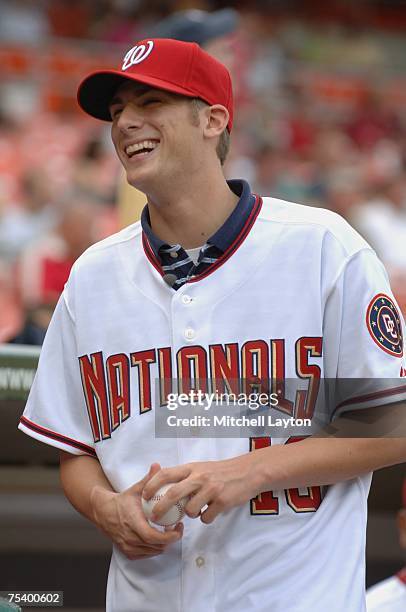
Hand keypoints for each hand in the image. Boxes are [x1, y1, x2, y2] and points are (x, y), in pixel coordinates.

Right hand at [90, 463, 182, 559]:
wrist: (104, 512)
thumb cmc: (122, 501)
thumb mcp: (136, 489)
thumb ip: (148, 479)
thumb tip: (157, 465)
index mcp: (132, 522)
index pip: (152, 537)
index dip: (169, 536)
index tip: (178, 528)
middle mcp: (129, 537)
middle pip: (155, 546)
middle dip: (170, 539)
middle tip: (178, 528)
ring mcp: (127, 546)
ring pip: (152, 551)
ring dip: (163, 544)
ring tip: (169, 531)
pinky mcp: (127, 552)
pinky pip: (146, 555)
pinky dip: (154, 548)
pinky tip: (158, 537)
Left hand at [142, 454, 261, 524]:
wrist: (248, 472)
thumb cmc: (221, 471)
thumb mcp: (201, 467)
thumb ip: (185, 476)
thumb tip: (166, 488)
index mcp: (192, 468)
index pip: (165, 474)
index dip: (152, 485)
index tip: (144, 495)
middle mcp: (200, 477)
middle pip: (173, 494)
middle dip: (161, 508)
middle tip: (155, 517)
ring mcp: (211, 489)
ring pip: (190, 510)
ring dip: (190, 515)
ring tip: (197, 510)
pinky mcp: (222, 501)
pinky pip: (206, 518)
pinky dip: (206, 518)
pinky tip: (211, 511)